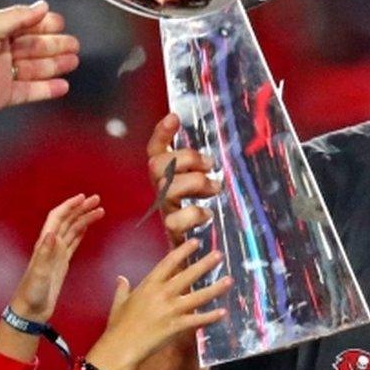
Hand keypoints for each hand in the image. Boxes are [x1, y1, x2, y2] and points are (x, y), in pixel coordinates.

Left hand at [0, 1, 79, 137]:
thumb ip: (18, 16)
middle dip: (54, 45)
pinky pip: (29, 91)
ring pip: (34, 68)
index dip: (43, 24)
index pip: (24, 25)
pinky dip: (46, 89)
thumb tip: (42, 6)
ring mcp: (0, 74)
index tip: (61, 23)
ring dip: (54, 65)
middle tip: (74, 44)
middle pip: (32, 47)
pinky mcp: (1, 95)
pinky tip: (62, 85)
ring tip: (73, 62)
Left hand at [0, 193, 102, 364]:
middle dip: (81, 208)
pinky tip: (87, 227)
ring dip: (84, 219)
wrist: (31, 311)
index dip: (69, 206)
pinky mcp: (62, 262)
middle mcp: (51, 245)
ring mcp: (57, 253)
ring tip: (100, 211)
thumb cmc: (32, 293)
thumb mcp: (39, 274)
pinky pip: (74, 242)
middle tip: (97, 200)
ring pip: (73, 229)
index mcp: (45, 244)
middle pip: (68, 220)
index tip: (83, 197)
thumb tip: (52, 233)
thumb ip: (45, 254)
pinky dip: (81, 232)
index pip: (58, 218)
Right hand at [84, 238, 231, 369]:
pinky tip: (223, 312)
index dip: (183, 251)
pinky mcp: (177, 326)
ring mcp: (171, 309)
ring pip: (198, 296)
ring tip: (229, 280)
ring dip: (215, 288)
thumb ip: (122, 289)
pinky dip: (210, 316)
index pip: (169, 262)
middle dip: (205, 264)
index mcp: (149, 284)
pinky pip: (197, 320)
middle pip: (188, 275)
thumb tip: (121, 278)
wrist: (121, 347)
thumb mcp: (119, 302)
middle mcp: (163, 293)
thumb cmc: (118, 325)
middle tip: (219, 254)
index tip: (196, 242)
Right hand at [146, 113, 220, 246]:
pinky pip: (175, 221)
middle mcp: (160, 189)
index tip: (173, 117)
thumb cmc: (201, 210)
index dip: (161, 133)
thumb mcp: (202, 181)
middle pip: (157, 165)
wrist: (195, 251)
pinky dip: (194, 215)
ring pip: (167, 189)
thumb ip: (201, 163)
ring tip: (215, 188)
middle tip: (209, 164)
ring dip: (196, 184)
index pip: (155, 149)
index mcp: (166, 174)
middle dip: (186, 159)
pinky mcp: (172, 231)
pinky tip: (207, 214)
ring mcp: (164, 210)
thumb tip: (211, 142)